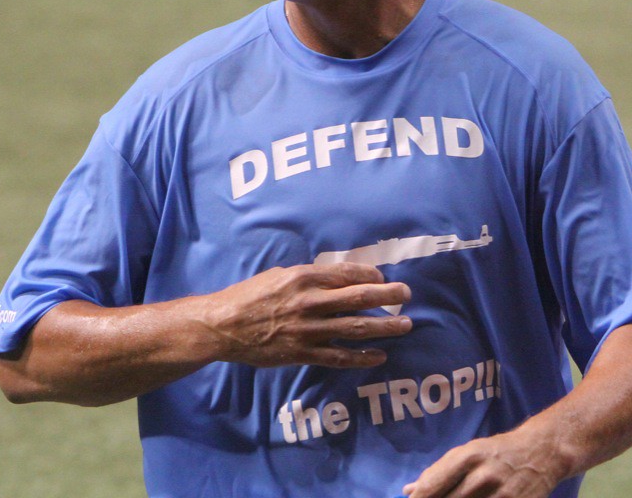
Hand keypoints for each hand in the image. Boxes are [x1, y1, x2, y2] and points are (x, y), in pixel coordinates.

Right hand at [198, 263, 411, 368]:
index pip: (347, 273)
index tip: (382, 276)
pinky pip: (338, 356)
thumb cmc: (251, 295)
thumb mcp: (279, 275)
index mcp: (304, 278)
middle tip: (406, 295)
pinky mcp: (302, 353)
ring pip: (355, 328)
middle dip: (387, 295)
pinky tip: (379, 356)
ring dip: (384, 327)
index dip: (370, 274)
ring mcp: (308, 330)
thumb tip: (336, 278)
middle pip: (358, 298)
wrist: (224, 326)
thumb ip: (308, 277)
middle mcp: (310, 302)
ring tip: (405, 325)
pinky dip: (361, 357)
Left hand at [402, 426, 563, 497]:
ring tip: (459, 497)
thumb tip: (409, 491)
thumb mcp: (468, 452)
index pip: (433, 484)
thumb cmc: (497, 451)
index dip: (419, 497)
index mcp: (468, 456)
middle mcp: (482, 476)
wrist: (541, 452)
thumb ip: (440, 472)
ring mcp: (501, 496)